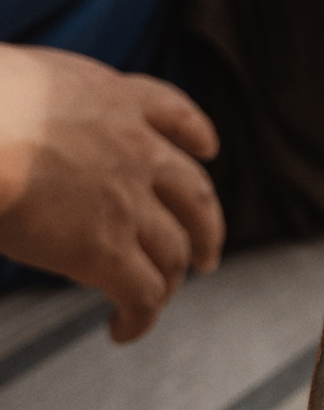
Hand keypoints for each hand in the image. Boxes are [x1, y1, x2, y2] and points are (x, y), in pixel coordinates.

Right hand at [0, 47, 223, 341]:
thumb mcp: (30, 80)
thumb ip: (51, 102)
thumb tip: (34, 126)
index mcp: (115, 98)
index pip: (174, 113)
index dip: (195, 136)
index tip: (207, 149)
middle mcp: (136, 149)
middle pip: (194, 195)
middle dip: (206, 230)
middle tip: (205, 254)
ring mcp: (128, 200)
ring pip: (173, 252)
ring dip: (170, 282)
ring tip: (155, 300)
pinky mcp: (106, 249)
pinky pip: (143, 294)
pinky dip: (140, 318)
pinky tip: (122, 329)